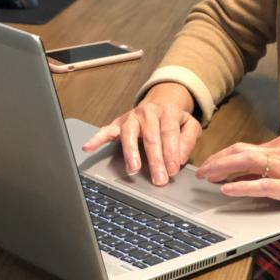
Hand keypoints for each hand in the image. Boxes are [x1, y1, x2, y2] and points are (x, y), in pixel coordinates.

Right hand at [82, 82, 201, 184]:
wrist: (160, 101)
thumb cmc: (174, 118)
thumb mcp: (189, 124)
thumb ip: (187, 140)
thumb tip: (179, 158)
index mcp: (168, 111)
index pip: (169, 132)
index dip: (171, 151)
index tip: (172, 169)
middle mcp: (148, 112)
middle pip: (151, 137)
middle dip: (155, 160)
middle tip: (159, 178)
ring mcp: (132, 117)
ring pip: (129, 134)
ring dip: (131, 152)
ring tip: (133, 168)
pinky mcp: (118, 123)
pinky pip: (106, 130)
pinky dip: (97, 139)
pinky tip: (89, 147)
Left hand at [195, 134, 279, 224]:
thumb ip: (273, 170)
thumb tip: (241, 178)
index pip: (247, 148)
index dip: (224, 157)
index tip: (209, 165)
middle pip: (242, 151)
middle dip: (217, 161)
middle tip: (201, 171)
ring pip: (249, 163)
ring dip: (223, 170)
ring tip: (207, 178)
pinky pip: (263, 185)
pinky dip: (242, 187)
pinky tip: (227, 190)